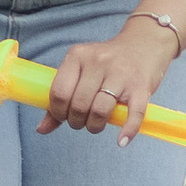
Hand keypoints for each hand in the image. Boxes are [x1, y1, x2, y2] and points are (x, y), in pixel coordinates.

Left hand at [39, 11, 174, 140]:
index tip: (64, 116)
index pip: (59, 92)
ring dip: (95, 126)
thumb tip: (41, 129)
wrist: (144, 44)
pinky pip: (133, 114)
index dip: (58, 112)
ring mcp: (121, 73)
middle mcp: (98, 62)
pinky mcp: (141, 86)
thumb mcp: (81, 71)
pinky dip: (127, 131)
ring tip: (96, 125)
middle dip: (77, 122)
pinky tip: (121, 140)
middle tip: (82, 121)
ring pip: (100, 111)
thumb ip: (61, 97)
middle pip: (78, 105)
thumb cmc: (107, 63)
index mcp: (78, 56)